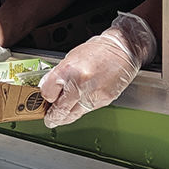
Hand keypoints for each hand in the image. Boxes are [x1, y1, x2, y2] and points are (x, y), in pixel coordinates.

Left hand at [39, 13, 155, 127]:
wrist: (122, 49)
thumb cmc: (98, 50)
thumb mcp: (70, 58)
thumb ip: (58, 75)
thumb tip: (47, 88)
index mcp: (68, 70)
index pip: (47, 94)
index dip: (45, 98)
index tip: (45, 100)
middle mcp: (79, 84)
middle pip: (59, 110)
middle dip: (52, 117)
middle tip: (49, 119)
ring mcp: (92, 94)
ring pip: (73, 114)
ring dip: (65, 118)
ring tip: (60, 117)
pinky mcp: (103, 100)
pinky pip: (86, 110)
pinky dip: (79, 110)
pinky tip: (77, 106)